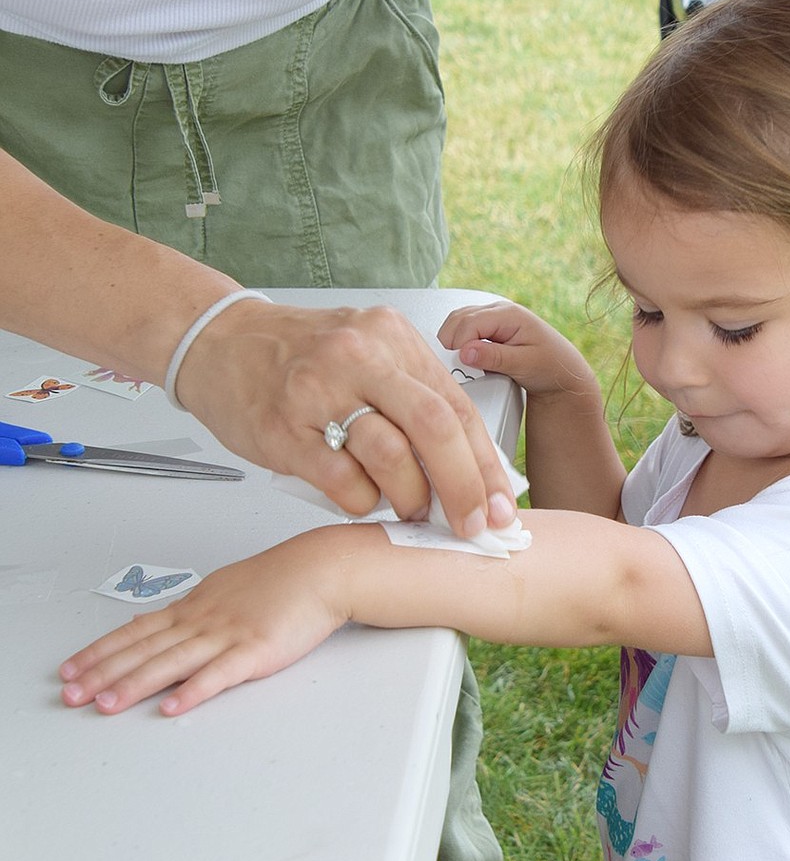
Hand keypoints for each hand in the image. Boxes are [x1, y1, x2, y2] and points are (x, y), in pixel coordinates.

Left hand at [59, 531, 346, 715]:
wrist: (323, 568)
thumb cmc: (284, 579)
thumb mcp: (229, 587)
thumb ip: (196, 609)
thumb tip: (165, 621)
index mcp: (197, 606)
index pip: (138, 630)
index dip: (101, 651)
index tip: (71, 670)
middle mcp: (205, 620)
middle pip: (145, 649)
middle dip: (104, 673)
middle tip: (72, 695)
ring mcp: (229, 635)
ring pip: (173, 662)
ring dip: (135, 685)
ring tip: (106, 705)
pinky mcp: (257, 650)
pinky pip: (220, 674)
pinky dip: (194, 691)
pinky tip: (173, 707)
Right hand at [176, 302, 516, 535]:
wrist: (218, 341)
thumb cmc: (298, 356)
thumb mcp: (367, 353)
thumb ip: (413, 398)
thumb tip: (467, 467)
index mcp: (391, 336)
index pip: (456, 405)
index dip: (485, 461)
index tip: (501, 501)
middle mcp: (359, 356)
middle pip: (434, 426)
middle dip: (464, 485)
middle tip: (473, 524)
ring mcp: (318, 389)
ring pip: (390, 455)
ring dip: (410, 497)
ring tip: (411, 511)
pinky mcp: (281, 427)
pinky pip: (339, 479)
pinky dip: (360, 502)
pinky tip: (361, 502)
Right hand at [438, 301, 596, 400]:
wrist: (561, 373)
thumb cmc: (550, 365)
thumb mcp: (524, 364)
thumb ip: (494, 358)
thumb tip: (465, 352)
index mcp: (509, 314)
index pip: (470, 322)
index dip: (459, 345)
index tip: (461, 366)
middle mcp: (498, 311)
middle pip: (458, 319)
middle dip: (451, 343)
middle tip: (457, 368)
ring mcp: (492, 318)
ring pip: (456, 322)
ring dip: (452, 343)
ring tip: (461, 365)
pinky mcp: (488, 328)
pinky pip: (462, 330)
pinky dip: (458, 344)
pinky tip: (465, 359)